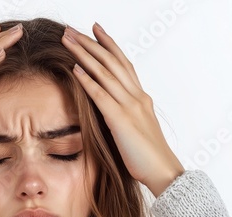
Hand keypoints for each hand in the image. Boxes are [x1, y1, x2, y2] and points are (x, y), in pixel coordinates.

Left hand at [61, 23, 184, 196]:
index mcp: (141, 98)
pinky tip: (75, 69)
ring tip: (67, 40)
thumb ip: (125, 116)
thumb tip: (108, 111)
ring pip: (105, 73)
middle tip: (72, 29)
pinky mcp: (121, 121)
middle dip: (90, 43)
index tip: (95, 30)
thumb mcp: (136, 129)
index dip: (109, 45)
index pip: (123, 64)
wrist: (163, 172)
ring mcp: (131, 107)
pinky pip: (101, 96)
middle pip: (112, 62)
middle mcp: (137, 97)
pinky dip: (88, 81)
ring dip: (84, 54)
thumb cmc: (149, 156)